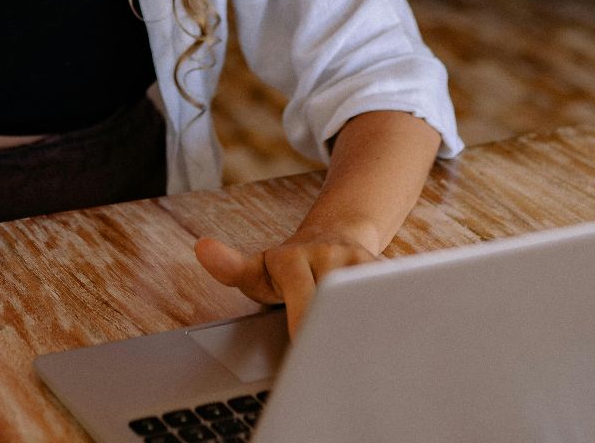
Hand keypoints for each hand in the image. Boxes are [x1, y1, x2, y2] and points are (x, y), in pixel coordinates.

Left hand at [194, 229, 380, 336]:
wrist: (334, 234)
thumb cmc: (287, 266)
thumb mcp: (257, 269)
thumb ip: (230, 267)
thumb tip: (203, 248)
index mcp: (293, 257)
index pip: (301, 293)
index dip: (305, 320)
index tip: (304, 345)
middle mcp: (329, 253)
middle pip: (336, 295)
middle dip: (337, 328)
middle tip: (334, 360)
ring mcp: (360, 260)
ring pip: (368, 293)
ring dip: (366, 321)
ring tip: (366, 353)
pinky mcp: (386, 269)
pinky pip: (391, 293)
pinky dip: (390, 316)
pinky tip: (389, 339)